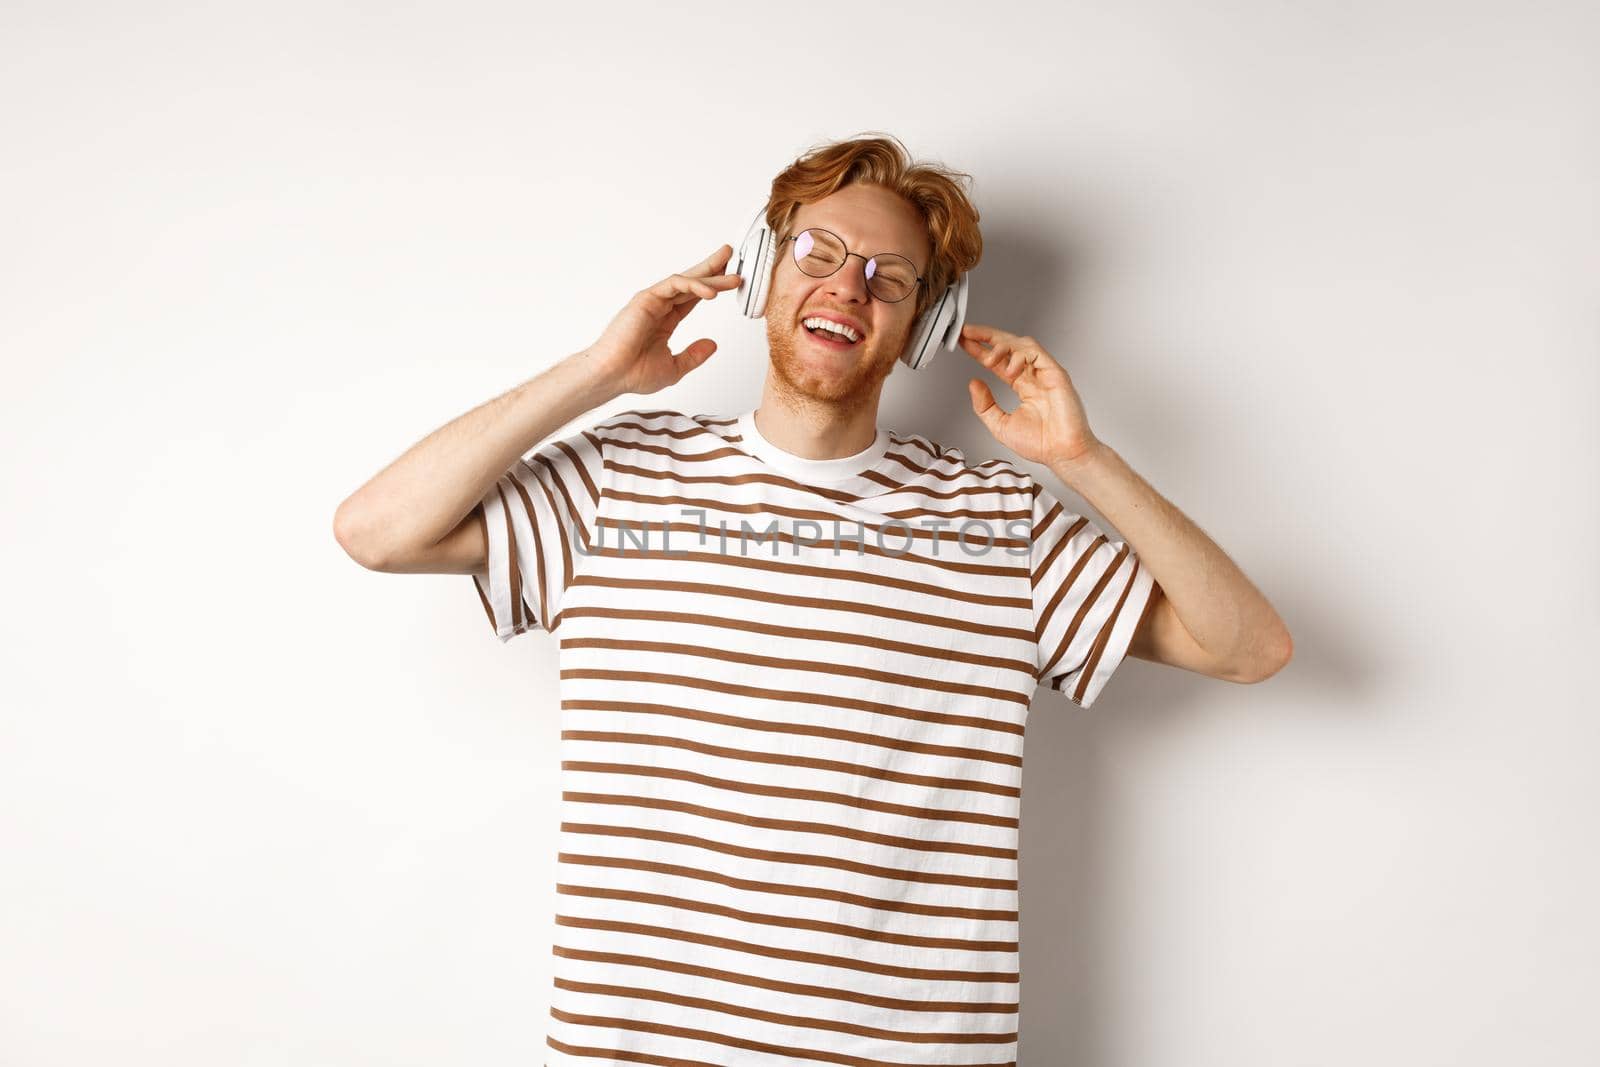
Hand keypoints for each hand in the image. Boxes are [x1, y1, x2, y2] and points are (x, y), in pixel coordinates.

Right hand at [581, 244, 742, 396]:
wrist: (613, 376)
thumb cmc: (634, 374)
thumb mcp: (674, 367)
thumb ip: (694, 356)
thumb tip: (713, 345)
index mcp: (665, 320)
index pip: (692, 297)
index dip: (712, 287)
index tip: (731, 281)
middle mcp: (659, 306)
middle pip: (691, 282)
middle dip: (713, 269)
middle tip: (732, 258)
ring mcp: (652, 300)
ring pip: (686, 281)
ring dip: (710, 277)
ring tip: (732, 279)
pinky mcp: (647, 299)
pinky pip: (674, 285)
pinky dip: (694, 285)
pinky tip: (711, 293)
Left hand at [958, 323, 1101, 467]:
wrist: (1062, 453)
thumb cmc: (1040, 443)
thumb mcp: (1000, 424)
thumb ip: (985, 405)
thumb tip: (974, 384)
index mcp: (1023, 386)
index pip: (998, 361)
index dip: (980, 350)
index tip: (964, 342)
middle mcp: (1034, 376)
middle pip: (1009, 346)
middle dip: (987, 336)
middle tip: (968, 333)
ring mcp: (1045, 373)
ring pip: (1022, 345)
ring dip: (1001, 346)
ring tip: (988, 358)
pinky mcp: (1055, 373)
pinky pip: (1037, 353)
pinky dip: (1019, 355)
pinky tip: (1008, 368)